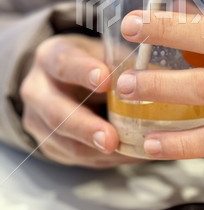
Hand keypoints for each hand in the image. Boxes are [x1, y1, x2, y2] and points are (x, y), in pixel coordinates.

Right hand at [20, 34, 139, 166]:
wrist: (63, 79)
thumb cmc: (91, 61)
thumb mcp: (102, 51)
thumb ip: (123, 61)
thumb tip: (161, 74)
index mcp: (51, 56)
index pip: (64, 63)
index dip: (83, 72)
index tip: (106, 80)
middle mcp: (37, 88)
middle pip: (56, 111)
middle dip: (85, 127)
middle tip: (110, 138)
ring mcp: (37, 119)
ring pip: (62, 140)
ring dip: (93, 150)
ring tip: (122, 152)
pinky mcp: (47, 143)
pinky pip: (73, 155)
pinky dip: (101, 158)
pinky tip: (125, 156)